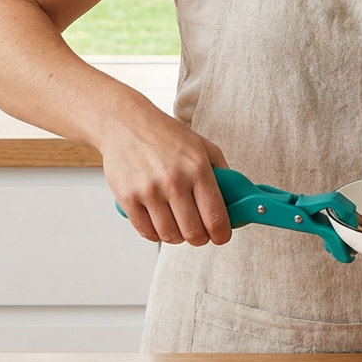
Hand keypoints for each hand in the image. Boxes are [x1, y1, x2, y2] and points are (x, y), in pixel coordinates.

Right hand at [99, 102, 231, 246]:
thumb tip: (235, 198)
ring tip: (179, 226)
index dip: (222, 234)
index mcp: (198, 167)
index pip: (216, 217)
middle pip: (194, 233)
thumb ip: (221, 171)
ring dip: (177, 237)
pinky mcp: (128, 199)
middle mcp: (174, 180)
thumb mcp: (202, 145)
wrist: (126, 123)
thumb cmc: (165, 134)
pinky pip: (146, 232)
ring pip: (170, 236)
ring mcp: (150, 191)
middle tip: (200, 232)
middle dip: (200, 238)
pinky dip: (156, 233)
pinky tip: (160, 222)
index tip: (221, 236)